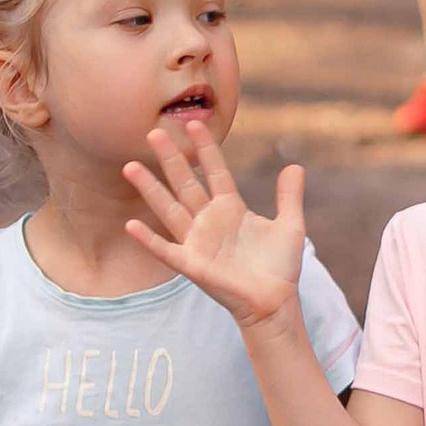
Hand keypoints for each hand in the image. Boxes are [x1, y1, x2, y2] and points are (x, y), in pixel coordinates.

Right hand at [123, 120, 306, 327]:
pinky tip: (131, 224)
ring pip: (169, 209)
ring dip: (150, 189)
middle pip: (186, 183)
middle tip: (154, 133)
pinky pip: (165, 249)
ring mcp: (198, 241)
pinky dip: (148, 239)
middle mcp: (209, 220)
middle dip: (170, 159)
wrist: (275, 302)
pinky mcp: (192, 264)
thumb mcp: (289, 226)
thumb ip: (289, 197)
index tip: (194, 123)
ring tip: (130, 166)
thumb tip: (295, 166)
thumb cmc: (279, 267)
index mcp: (231, 208)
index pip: (215, 171)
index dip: (206, 149)